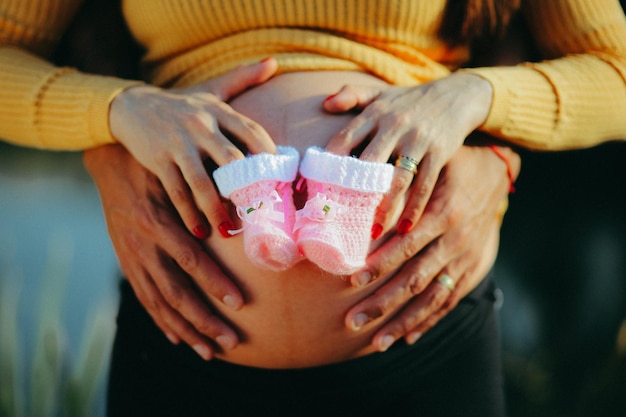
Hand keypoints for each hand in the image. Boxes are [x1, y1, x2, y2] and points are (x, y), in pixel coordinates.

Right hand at [84, 144, 242, 359]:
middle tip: (231, 340)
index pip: (190, 260)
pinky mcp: (126, 263)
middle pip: (175, 293)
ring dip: (186, 330)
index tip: (240, 303)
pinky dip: (160, 321)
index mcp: (158, 221)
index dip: (215, 283)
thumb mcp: (178, 176)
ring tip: (210, 352)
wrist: (109, 165)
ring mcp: (132, 258)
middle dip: (204, 320)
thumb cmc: (155, 167)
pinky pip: (144, 298)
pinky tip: (177, 338)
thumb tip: (243, 213)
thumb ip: (203, 196)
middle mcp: (143, 245)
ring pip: (159, 304)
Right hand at [109, 58, 278, 238]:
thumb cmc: (180, 103)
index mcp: (218, 111)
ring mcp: (178, 143)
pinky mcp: (158, 159)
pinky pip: (177, 191)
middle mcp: (201, 125)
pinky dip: (189, 213)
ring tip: (228, 230)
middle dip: (248, 189)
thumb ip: (243, 78)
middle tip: (260, 213)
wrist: (130, 104)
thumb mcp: (211, 90)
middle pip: (232, 160)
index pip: (252, 132)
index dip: (270, 155)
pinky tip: (199, 230)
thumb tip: (274, 63)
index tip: (284, 179)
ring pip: (203, 182)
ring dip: (217, 210)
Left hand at [324, 72, 492, 233]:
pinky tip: (404, 228)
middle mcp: (394, 125)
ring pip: (397, 179)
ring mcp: (418, 139)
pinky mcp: (439, 152)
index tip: (318, 187)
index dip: (331, 163)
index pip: (345, 138)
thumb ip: (352, 95)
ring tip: (373, 232)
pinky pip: (424, 185)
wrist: (458, 95)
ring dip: (385, 208)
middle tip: (342, 218)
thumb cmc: (410, 100)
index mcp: (375, 112)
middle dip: (355, 192)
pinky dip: (414, 208)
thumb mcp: (380, 93)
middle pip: (369, 162)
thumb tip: (324, 105)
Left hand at [344, 143, 519, 351]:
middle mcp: (456, 242)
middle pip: (415, 280)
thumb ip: (405, 180)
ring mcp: (465, 260)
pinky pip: (449, 300)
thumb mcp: (434, 164)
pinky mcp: (471, 270)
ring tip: (377, 343)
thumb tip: (365, 188)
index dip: (381, 264)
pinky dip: (429, 320)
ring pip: (431, 298)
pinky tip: (408, 338)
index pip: (407, 245)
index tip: (353, 280)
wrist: (499, 173)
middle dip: (383, 303)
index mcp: (444, 214)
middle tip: (353, 320)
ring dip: (403, 322)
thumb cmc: (455, 164)